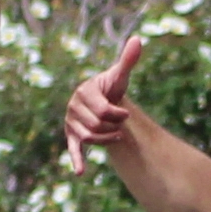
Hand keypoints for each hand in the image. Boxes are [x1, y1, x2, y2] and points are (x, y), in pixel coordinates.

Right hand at [61, 36, 146, 174]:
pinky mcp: (72, 136)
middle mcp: (74, 106)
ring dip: (106, 138)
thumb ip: (128, 60)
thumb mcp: (120, 75)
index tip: (125, 113)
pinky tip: (80, 172)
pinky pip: (73, 149)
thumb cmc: (113, 88)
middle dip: (113, 126)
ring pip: (90, 137)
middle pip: (97, 125)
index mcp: (84, 91)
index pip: (104, 110)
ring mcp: (71, 122)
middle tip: (119, 122)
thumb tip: (138, 39)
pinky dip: (77, 160)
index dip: (118, 114)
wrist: (104, 101)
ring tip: (116, 134)